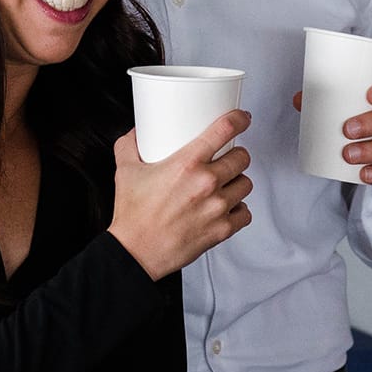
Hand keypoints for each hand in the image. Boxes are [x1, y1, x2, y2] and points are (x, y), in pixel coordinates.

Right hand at [108, 110, 253, 278]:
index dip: (239, 119)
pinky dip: (239, 209)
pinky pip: (245, 213)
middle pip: (242, 157)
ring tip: (225, 184)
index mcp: (187, 164)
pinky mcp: (222, 229)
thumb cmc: (132, 216)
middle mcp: (206, 183)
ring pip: (246, 183)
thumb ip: (129, 145)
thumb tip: (135, 132)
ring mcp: (217, 207)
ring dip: (238, 181)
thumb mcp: (125, 171)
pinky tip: (228, 207)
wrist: (136, 253)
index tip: (242, 118)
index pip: (225, 129)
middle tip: (226, 158)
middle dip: (236, 155)